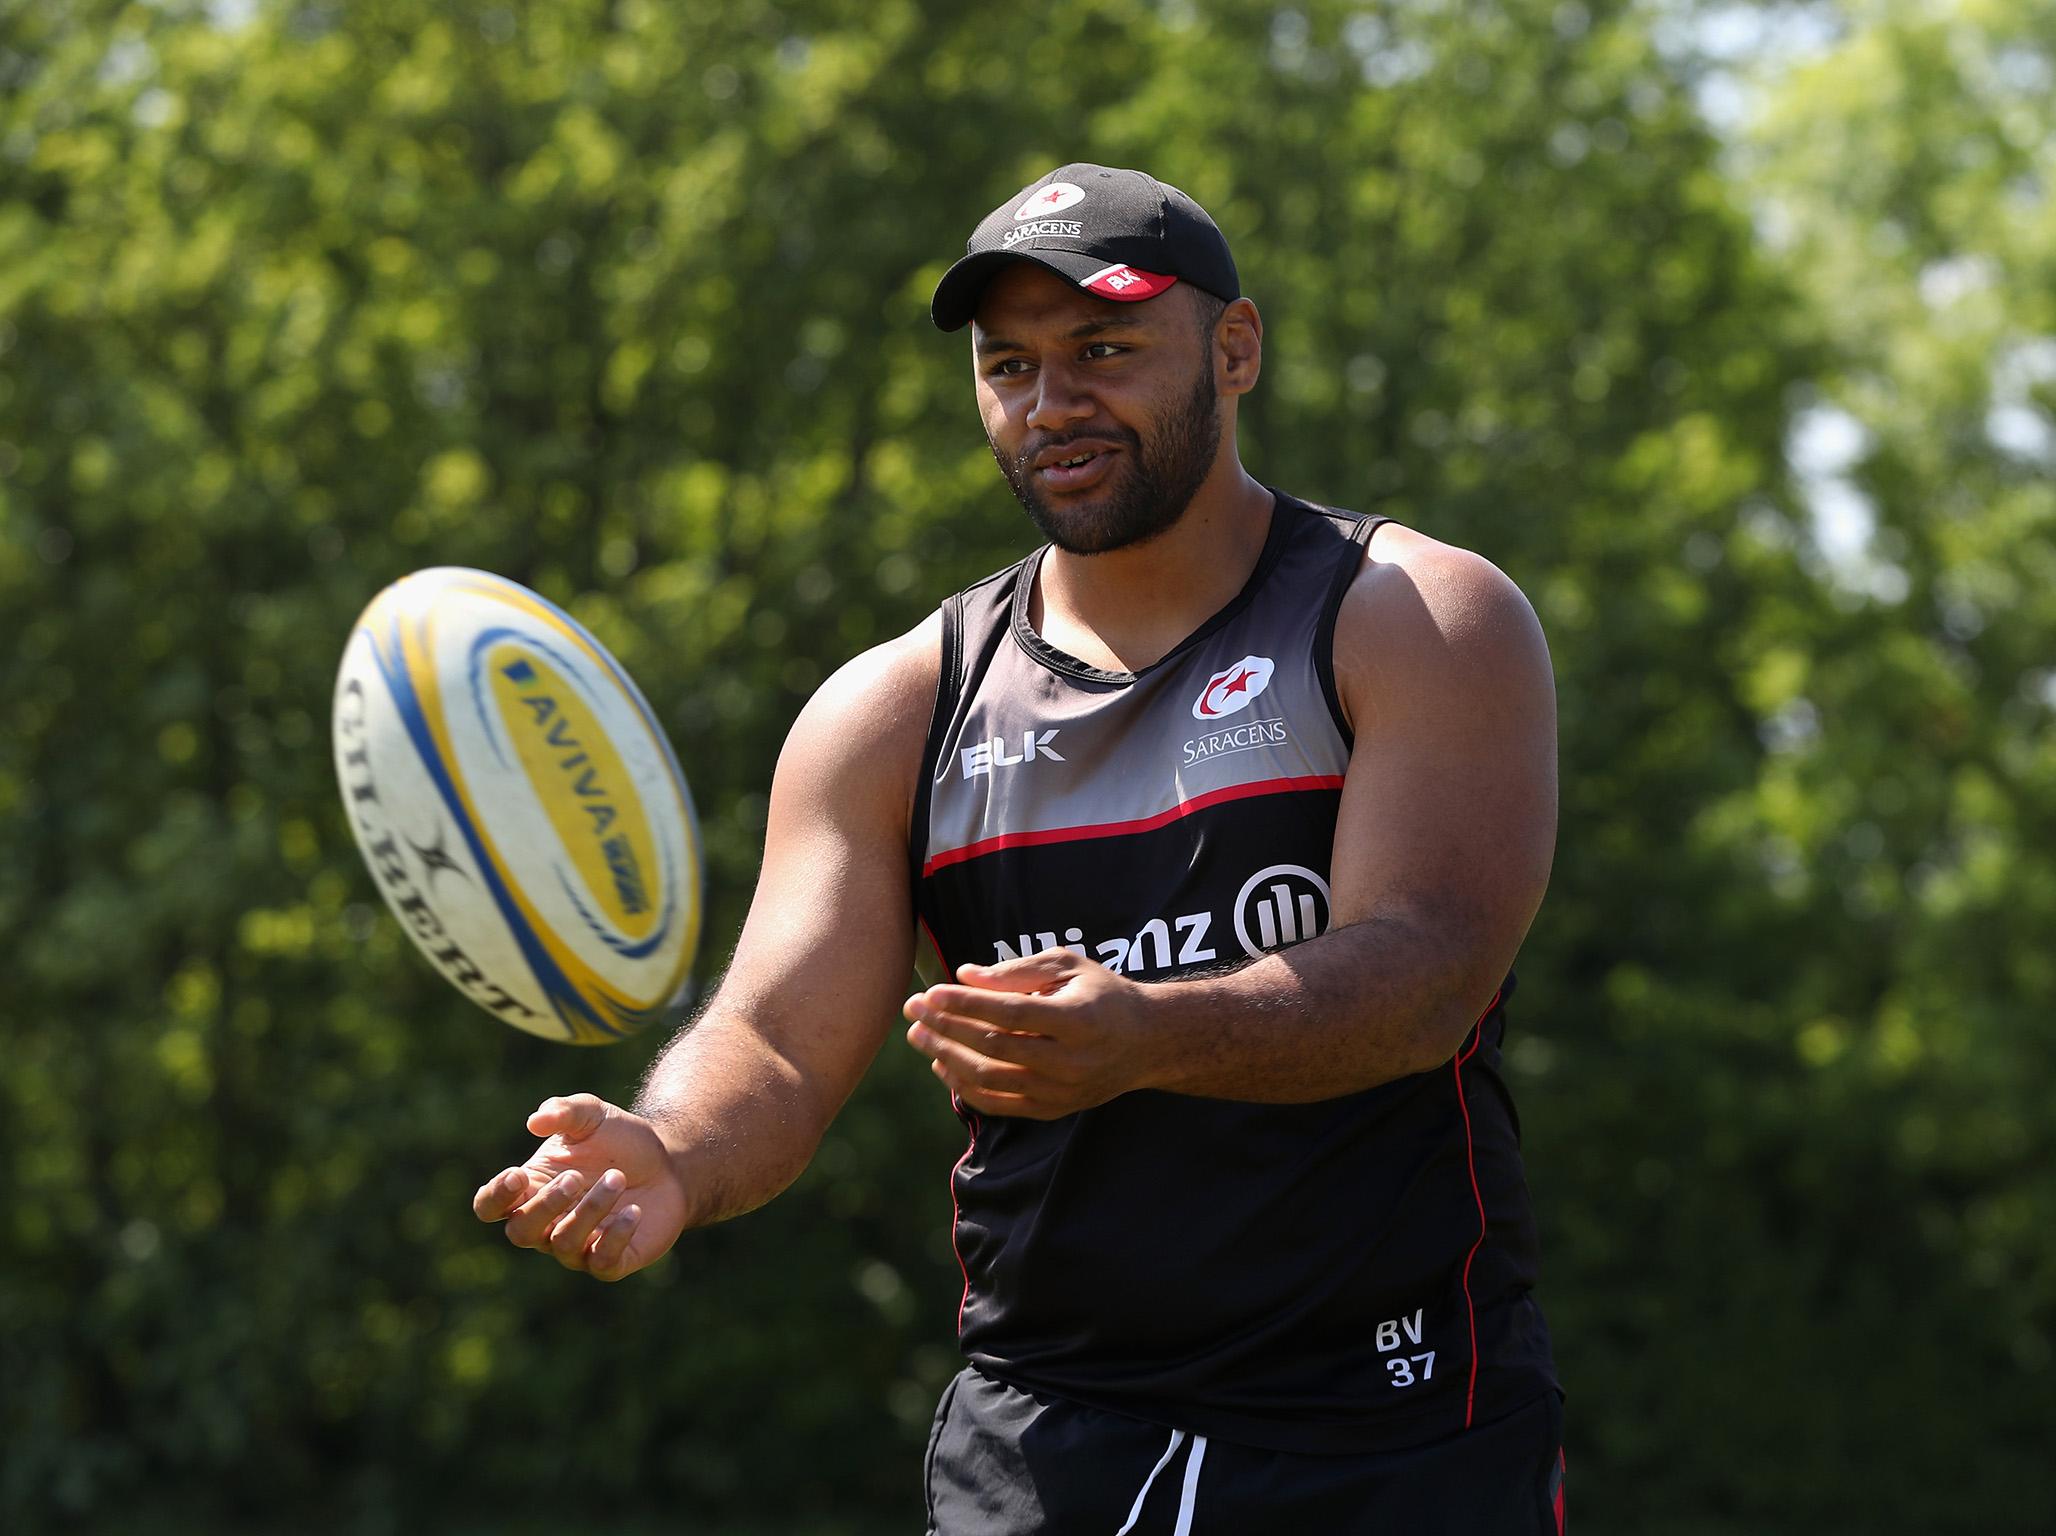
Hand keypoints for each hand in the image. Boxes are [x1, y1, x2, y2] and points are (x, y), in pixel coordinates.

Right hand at [471, 1093, 688, 1281]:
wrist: (670, 1161)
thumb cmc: (620, 1141)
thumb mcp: (593, 1115)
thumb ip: (564, 1112)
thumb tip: (535, 1121)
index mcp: (532, 1189)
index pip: (490, 1207)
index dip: (495, 1197)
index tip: (518, 1175)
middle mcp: (547, 1224)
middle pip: (521, 1232)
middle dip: (545, 1205)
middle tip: (576, 1177)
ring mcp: (577, 1247)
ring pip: (564, 1243)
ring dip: (590, 1210)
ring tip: (618, 1179)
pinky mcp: (611, 1262)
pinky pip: (601, 1262)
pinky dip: (615, 1237)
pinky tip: (634, 1211)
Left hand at [903, 948, 1157, 1118]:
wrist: (1146, 1043)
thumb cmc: (1101, 994)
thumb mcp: (1068, 966)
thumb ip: (1016, 971)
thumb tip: (964, 976)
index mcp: (1077, 1020)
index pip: (1009, 1014)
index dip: (966, 1004)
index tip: (930, 992)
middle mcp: (1071, 1061)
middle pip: (993, 1048)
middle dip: (945, 1028)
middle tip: (913, 1009)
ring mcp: (1061, 1092)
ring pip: (990, 1081)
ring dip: (946, 1058)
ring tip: (919, 1036)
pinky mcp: (1053, 1110)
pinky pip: (998, 1104)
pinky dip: (964, 1087)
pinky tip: (943, 1064)